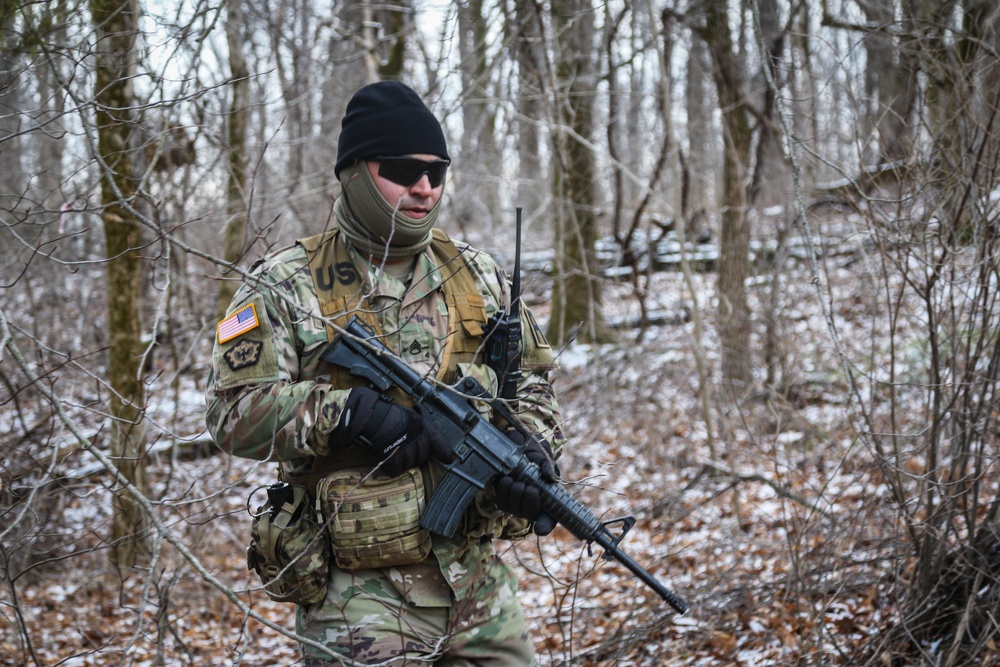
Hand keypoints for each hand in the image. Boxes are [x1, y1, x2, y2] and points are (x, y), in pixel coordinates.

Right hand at [335, 387, 451, 475]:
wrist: (371, 417)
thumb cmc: (387, 413)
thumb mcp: (409, 416)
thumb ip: (418, 427)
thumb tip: (422, 432)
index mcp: (423, 427)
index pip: (439, 442)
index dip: (444, 451)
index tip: (448, 458)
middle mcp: (419, 440)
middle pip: (422, 457)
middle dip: (414, 455)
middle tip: (402, 448)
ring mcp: (407, 451)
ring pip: (409, 464)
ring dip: (401, 461)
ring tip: (391, 450)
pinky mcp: (395, 460)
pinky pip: (395, 470)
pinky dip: (390, 467)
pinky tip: (385, 458)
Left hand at [494, 429, 558, 535]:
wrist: (517, 451)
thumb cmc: (535, 457)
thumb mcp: (543, 458)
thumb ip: (547, 466)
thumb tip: (548, 476)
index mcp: (549, 501)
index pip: (548, 520)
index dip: (544, 526)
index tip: (541, 529)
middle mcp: (533, 508)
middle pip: (530, 513)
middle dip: (529, 498)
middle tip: (529, 486)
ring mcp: (517, 507)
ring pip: (514, 507)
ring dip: (515, 491)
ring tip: (517, 480)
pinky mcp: (503, 502)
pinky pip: (502, 501)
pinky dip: (504, 489)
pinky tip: (507, 479)